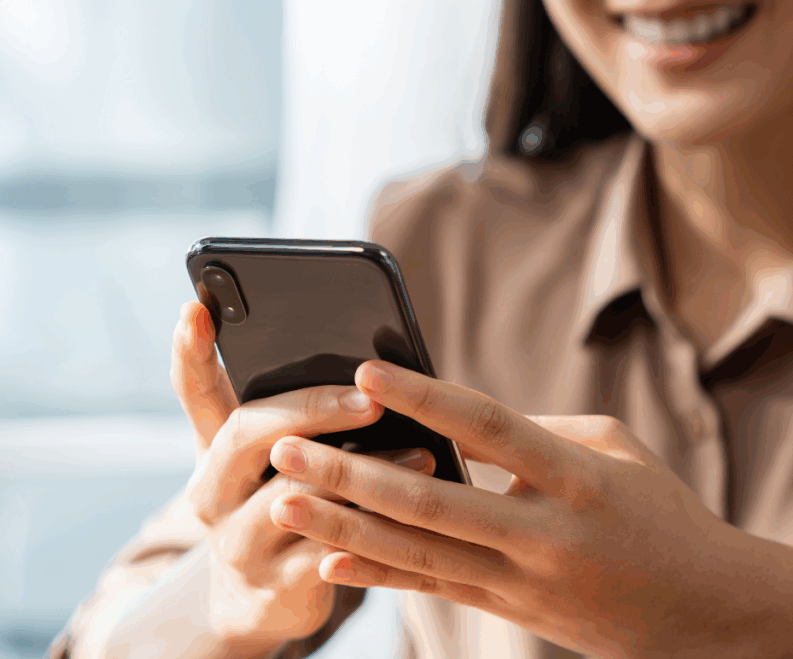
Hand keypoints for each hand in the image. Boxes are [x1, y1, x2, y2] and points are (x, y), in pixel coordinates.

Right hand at [170, 303, 435, 650]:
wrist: (251, 604)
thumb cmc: (270, 506)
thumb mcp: (260, 461)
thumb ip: (285, 411)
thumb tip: (352, 360)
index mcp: (211, 450)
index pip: (195, 391)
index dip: (191, 351)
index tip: (196, 308)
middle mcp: (212, 493)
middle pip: (246, 435)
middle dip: (310, 409)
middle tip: (367, 398)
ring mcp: (238, 544)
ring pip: (295, 498)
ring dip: (362, 474)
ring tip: (419, 453)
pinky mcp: (276, 590)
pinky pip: (328, 556)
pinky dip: (373, 533)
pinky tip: (413, 518)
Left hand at [266, 360, 792, 657]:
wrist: (701, 611)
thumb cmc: (657, 511)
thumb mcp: (611, 450)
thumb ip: (531, 430)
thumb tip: (449, 415)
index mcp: (575, 479)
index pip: (489, 429)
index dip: (424, 398)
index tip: (364, 372)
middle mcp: (542, 535)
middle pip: (430, 501)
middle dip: (350, 474)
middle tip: (285, 446)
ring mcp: (521, 581)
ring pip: (416, 554)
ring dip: (342, 528)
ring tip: (282, 502)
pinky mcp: (507, 609)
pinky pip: (431, 590)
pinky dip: (376, 577)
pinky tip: (325, 562)